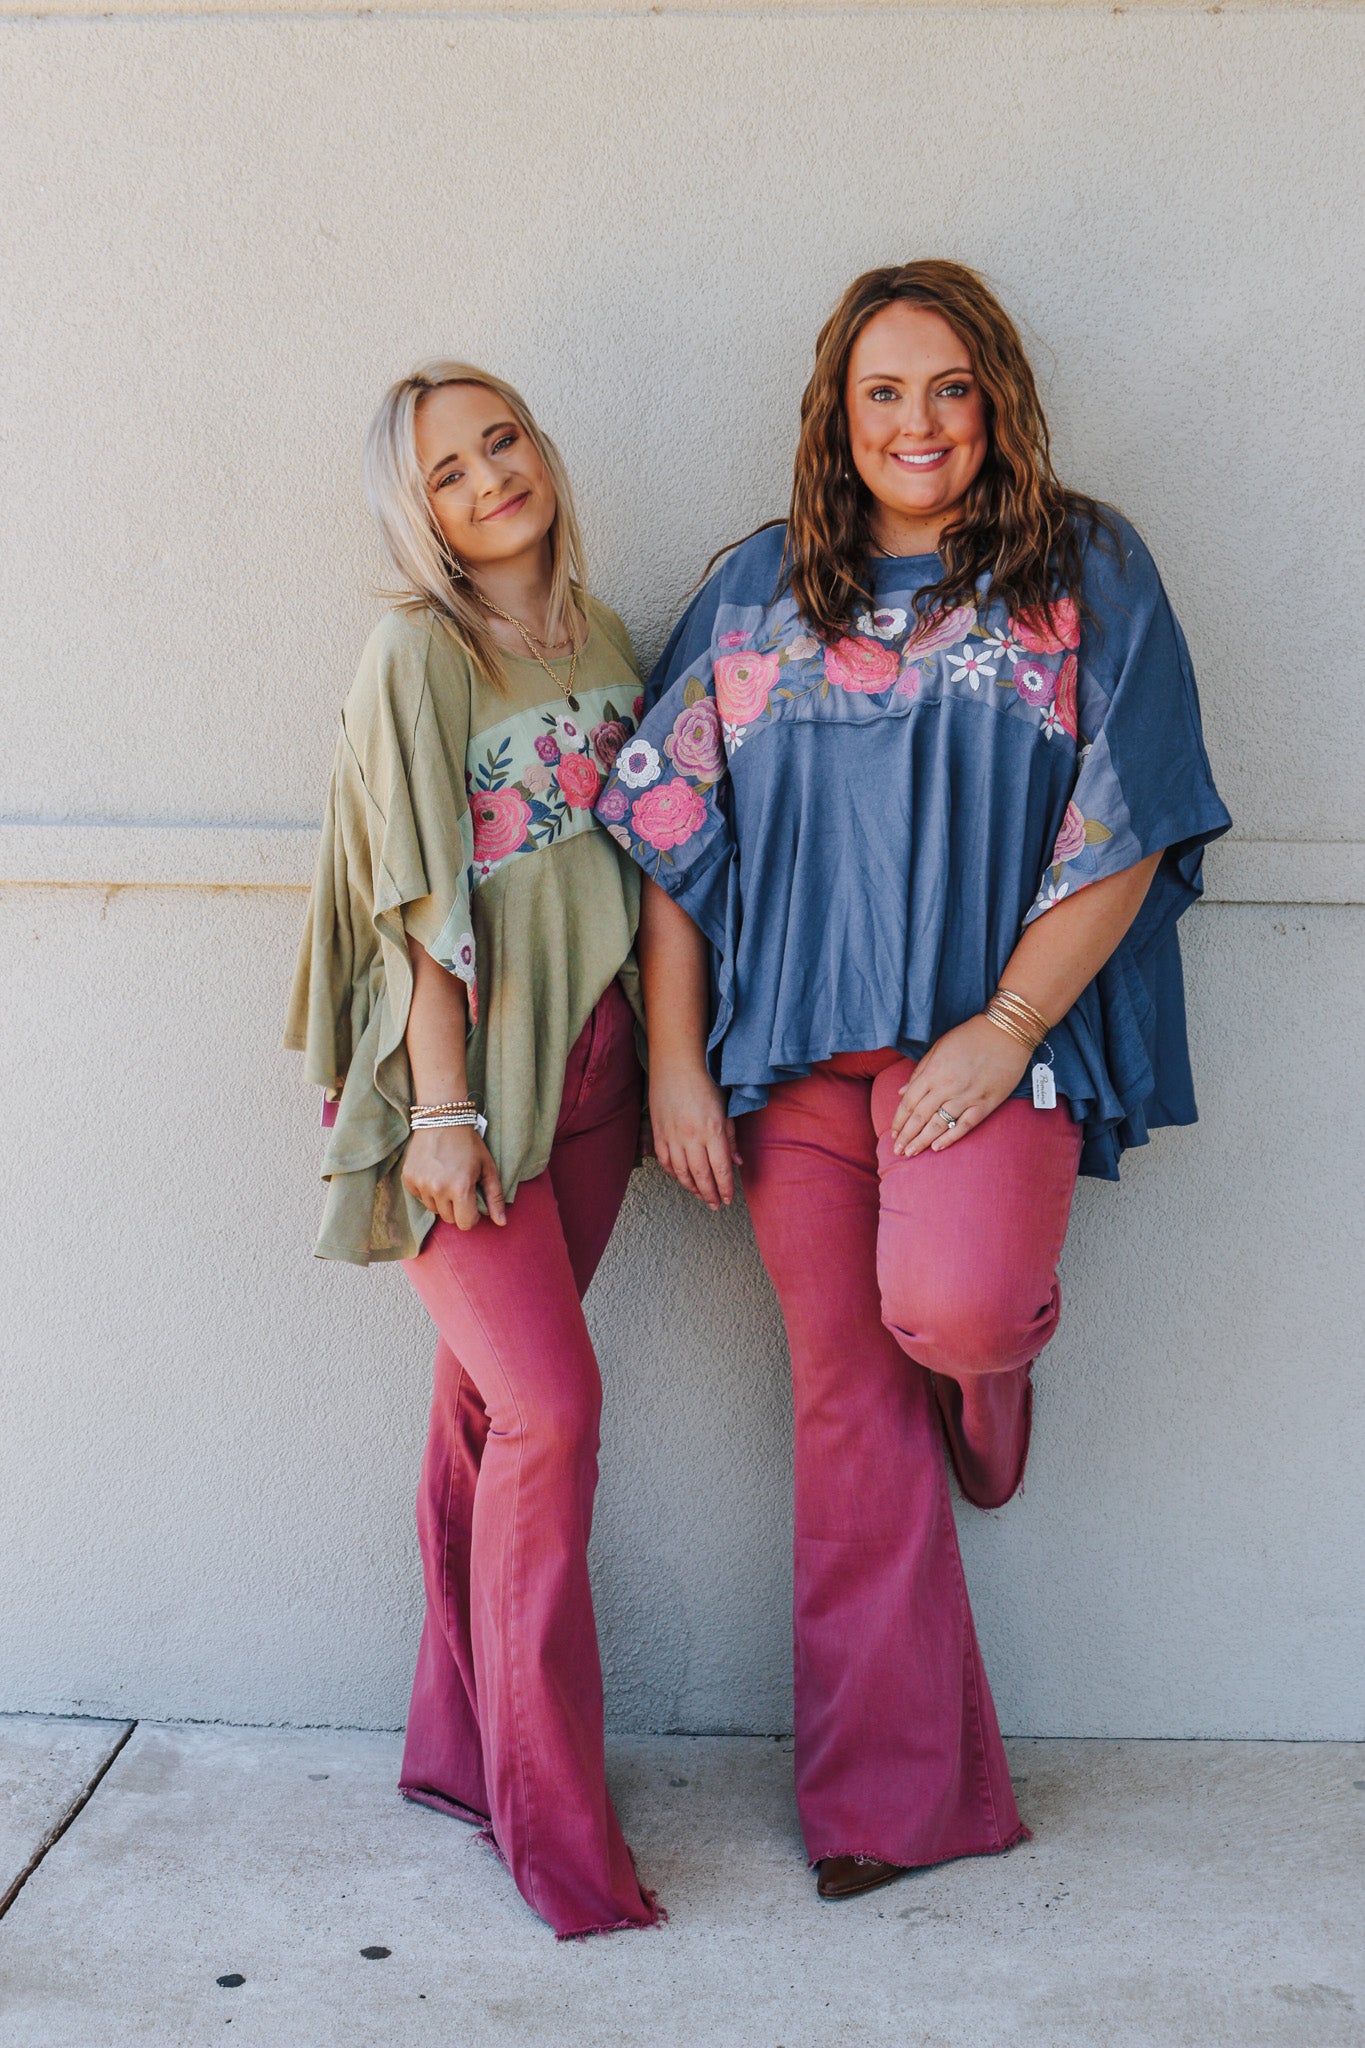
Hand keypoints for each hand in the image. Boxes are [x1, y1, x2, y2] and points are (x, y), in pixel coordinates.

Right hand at [402, 1124, 506, 1228]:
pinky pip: (419, 1197)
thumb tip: (502, 1223)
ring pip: (433, 1209)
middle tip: (461, 1187)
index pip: (465, 1223)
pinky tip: (434, 1172)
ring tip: (447, 1177)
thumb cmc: (469, 1144)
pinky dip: (427, 1190)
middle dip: (457, 1208)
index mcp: (461, 1188)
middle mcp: (438, 1189)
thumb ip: (495, 1197)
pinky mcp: (408, 1178)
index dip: (472, 1216)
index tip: (473, 1202)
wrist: (442, 1119)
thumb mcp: (487, 1168)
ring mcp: (421, 1184)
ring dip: (442, 1200)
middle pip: (449, 1218)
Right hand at [649, 1059, 741, 1210]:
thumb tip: (737, 1162)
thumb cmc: (705, 1080)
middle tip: (716, 1205)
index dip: (725, 1188)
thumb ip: (731, 1137)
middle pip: (701, 1176)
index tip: (729, 1199)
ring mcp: (672, 1136)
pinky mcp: (658, 1132)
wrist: (676, 1062)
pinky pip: (665, 1162)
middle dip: (710, 1194)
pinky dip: (674, 1174)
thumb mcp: (725, 1108)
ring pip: (681, 1173)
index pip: (720, 1169)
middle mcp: (691, 1136)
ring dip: (692, 1188)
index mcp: (712, 1130)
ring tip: (701, 1196)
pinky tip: (682, 1179)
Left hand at [891, 1015, 1031, 1157]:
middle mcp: (947, 1086)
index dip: (899, 1120)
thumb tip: (902, 1092)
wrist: (1007, 1032)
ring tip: (911, 1153)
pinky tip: (938, 1148)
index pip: (909, 1102)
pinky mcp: (986, 1103)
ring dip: (923, 1141)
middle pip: (920, 1117)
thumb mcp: (939, 1047)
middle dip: (907, 1135)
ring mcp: (967, 1096)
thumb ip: (920, 1071)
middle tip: (898, 1151)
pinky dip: (951, 1137)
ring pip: (939, 1124)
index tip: (893, 1133)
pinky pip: (965, 1124)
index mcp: (934, 1072)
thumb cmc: (970, 1036)